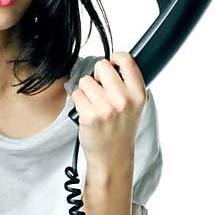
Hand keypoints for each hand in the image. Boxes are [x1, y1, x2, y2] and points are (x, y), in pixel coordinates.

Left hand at [70, 52, 147, 171]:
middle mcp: (123, 99)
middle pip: (101, 66)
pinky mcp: (89, 115)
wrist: (112, 156)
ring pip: (86, 80)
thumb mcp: (136, 106)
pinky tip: (87, 112)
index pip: (126, 60)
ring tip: (94, 104)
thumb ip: (128, 84)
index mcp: (138, 94)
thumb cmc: (121, 129)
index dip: (115, 58)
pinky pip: (76, 94)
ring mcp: (106, 108)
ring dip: (86, 90)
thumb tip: (113, 62)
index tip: (112, 63)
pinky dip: (79, 101)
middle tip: (100, 90)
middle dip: (97, 75)